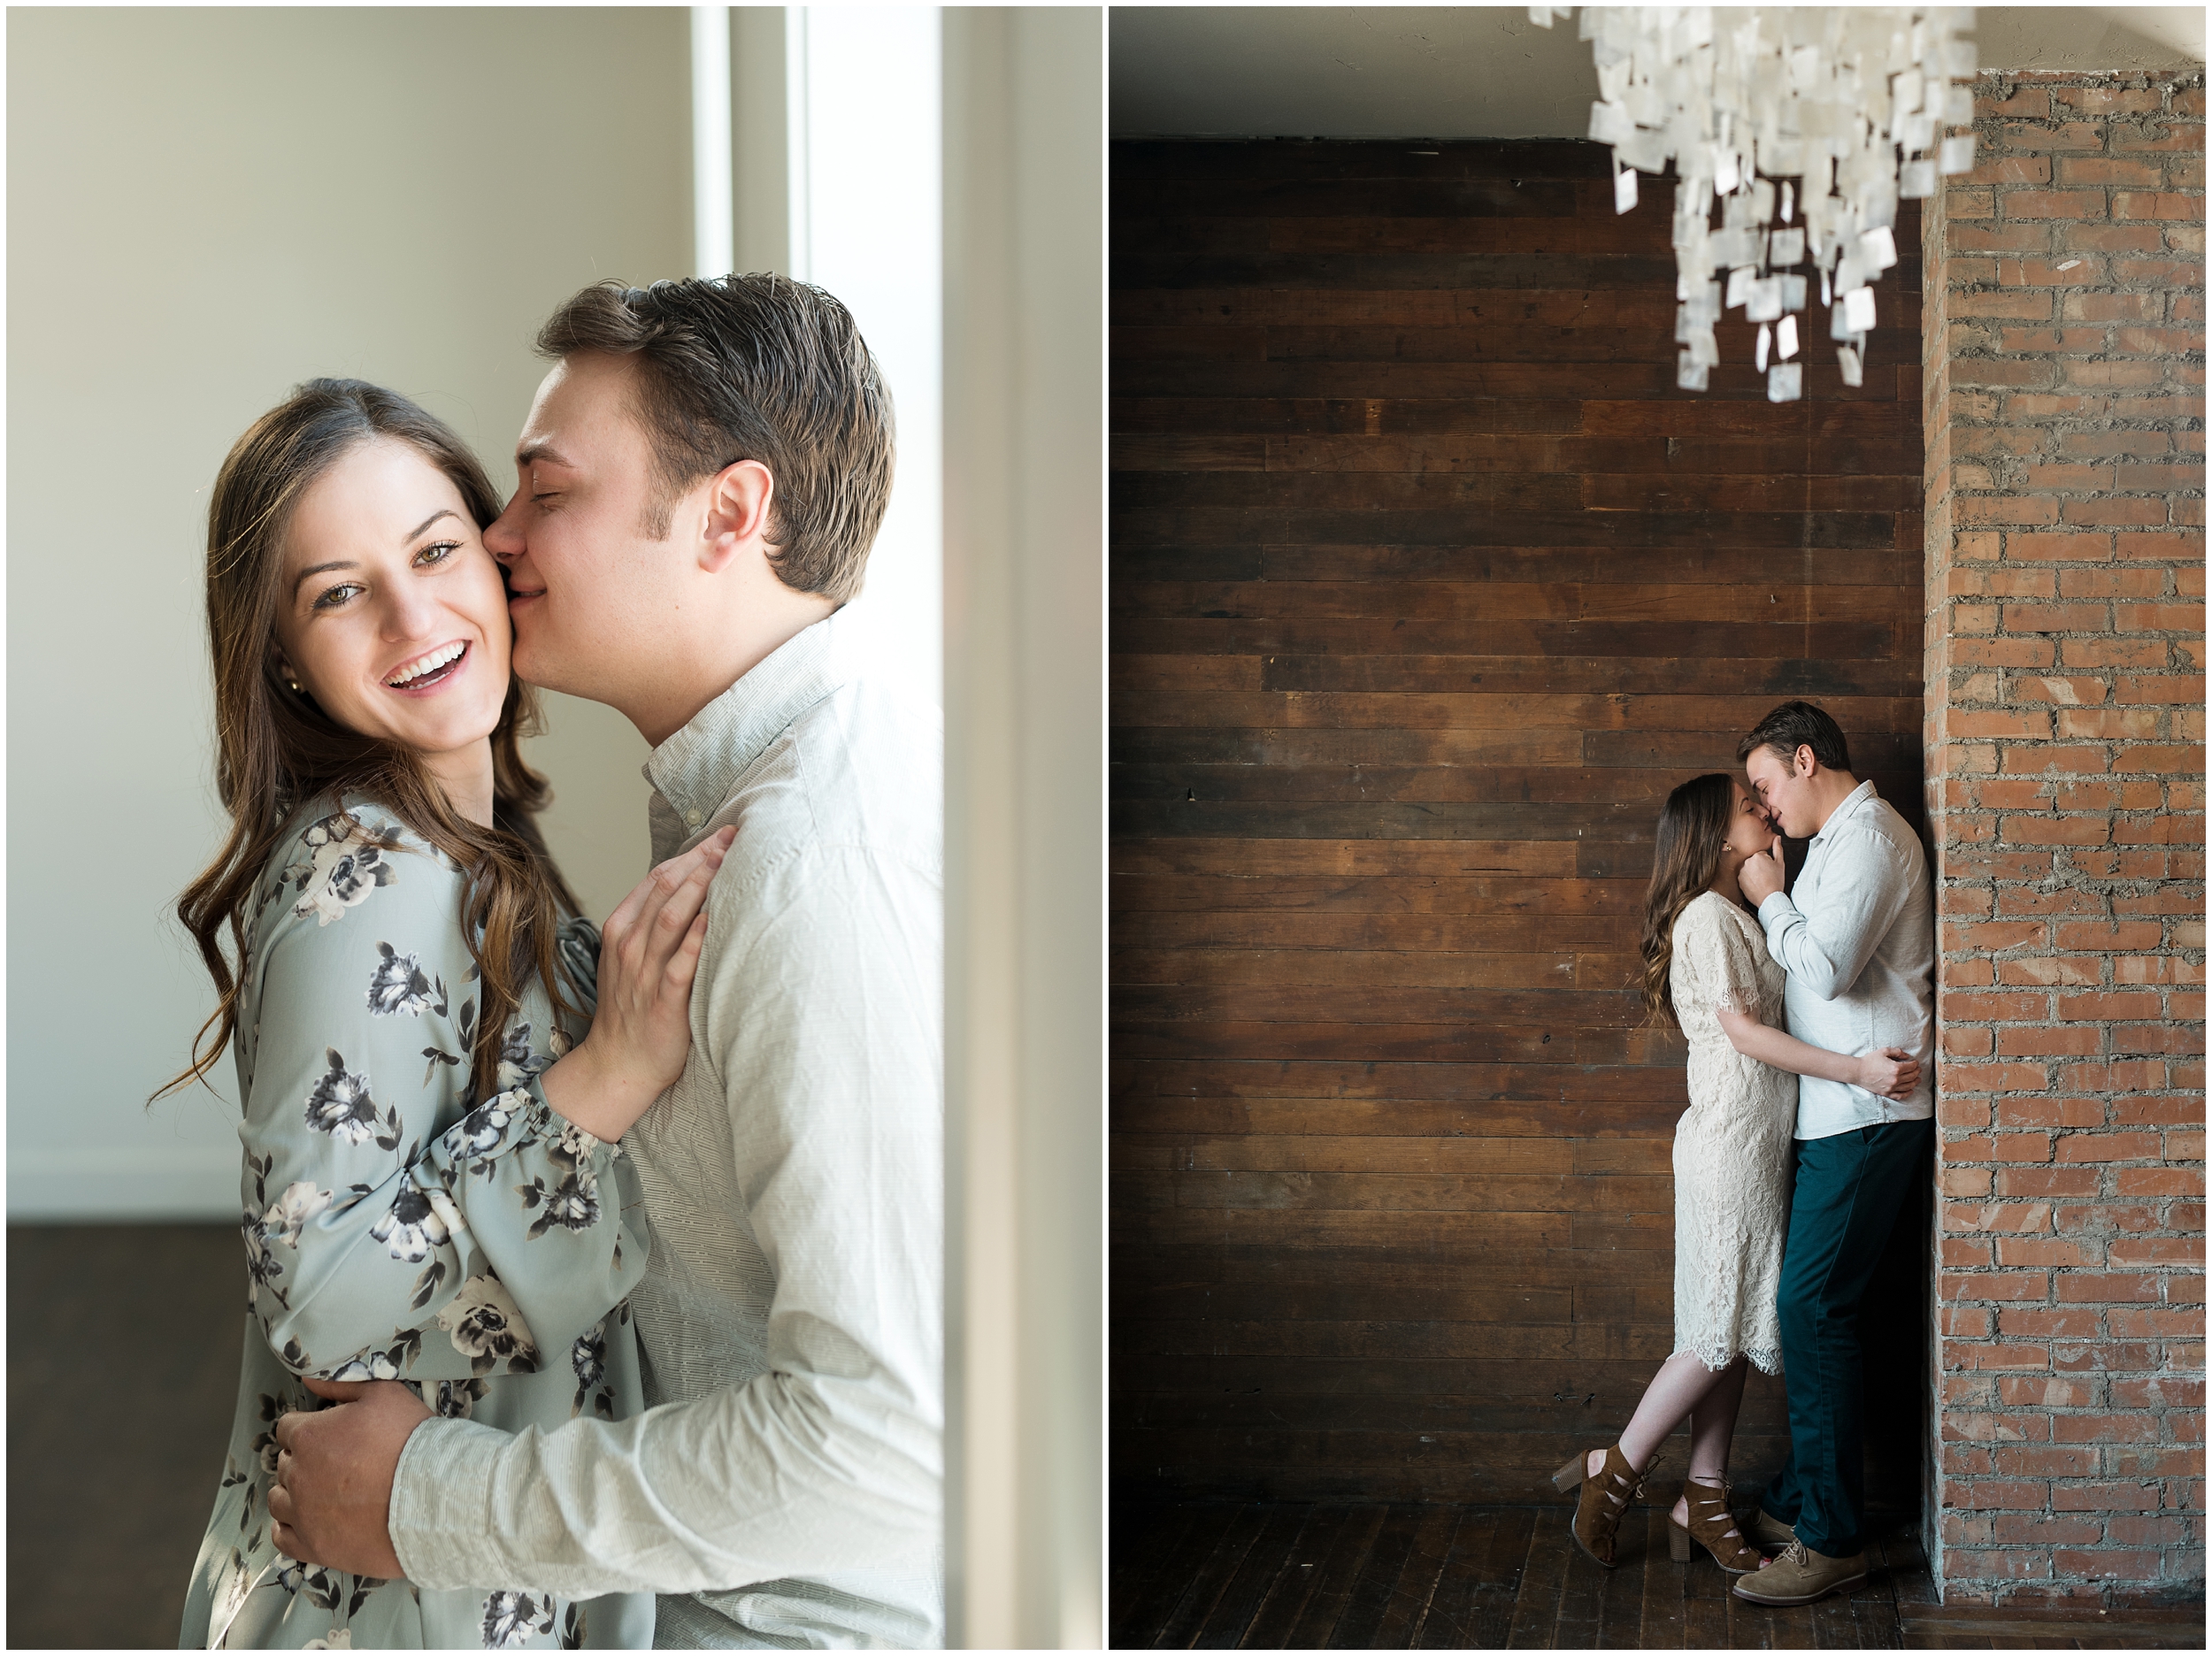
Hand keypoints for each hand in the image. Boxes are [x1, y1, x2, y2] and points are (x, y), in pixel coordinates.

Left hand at [268, 1377, 430, 1577]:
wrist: (432, 1496)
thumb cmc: (410, 1440)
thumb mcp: (384, 1394)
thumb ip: (341, 1384)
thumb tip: (307, 1378)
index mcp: (309, 1435)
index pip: (288, 1428)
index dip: (311, 1428)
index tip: (331, 1435)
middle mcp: (297, 1474)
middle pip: (286, 1463)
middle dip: (306, 1459)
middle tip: (338, 1463)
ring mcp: (302, 1513)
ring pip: (279, 1499)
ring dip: (295, 1492)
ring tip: (324, 1492)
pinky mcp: (312, 1546)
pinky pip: (281, 1536)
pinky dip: (290, 1526)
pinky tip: (309, 1519)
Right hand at [540, 825, 733, 1140]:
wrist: (618, 1064)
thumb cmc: (633, 1010)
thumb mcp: (631, 959)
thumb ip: (653, 925)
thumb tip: (693, 889)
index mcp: (621, 930)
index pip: (656, 880)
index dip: (689, 854)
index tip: (720, 836)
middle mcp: (629, 946)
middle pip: (665, 889)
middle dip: (700, 860)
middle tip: (732, 838)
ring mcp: (644, 972)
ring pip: (669, 918)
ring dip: (699, 887)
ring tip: (726, 862)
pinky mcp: (663, 1001)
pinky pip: (680, 963)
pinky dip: (698, 938)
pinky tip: (717, 918)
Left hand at [1738, 834, 1786, 906]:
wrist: (1769, 898)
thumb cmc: (1776, 881)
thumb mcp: (1780, 863)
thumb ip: (1778, 848)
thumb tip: (1777, 837)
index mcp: (1757, 855)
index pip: (1762, 855)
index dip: (1768, 862)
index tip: (1771, 869)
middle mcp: (1747, 862)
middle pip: (1754, 860)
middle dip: (1760, 866)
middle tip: (1767, 875)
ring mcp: (1741, 871)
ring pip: (1749, 868)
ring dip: (1754, 872)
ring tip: (1762, 880)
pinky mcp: (1739, 880)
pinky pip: (1744, 876)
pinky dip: (1749, 879)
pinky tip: (1756, 884)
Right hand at [1856, 1047, 1922, 1099]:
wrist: (1858, 1071)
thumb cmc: (1870, 1060)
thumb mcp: (1884, 1051)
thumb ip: (1897, 1052)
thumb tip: (1907, 1056)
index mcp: (1896, 1068)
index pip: (1911, 1067)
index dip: (1915, 1064)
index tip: (1916, 1062)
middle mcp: (1896, 1079)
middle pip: (1911, 1076)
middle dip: (1917, 1072)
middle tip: (1918, 1070)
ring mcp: (1891, 1087)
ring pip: (1909, 1086)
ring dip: (1915, 1082)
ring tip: (1917, 1079)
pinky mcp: (1887, 1093)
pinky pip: (1901, 1095)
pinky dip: (1907, 1093)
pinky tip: (1911, 1090)